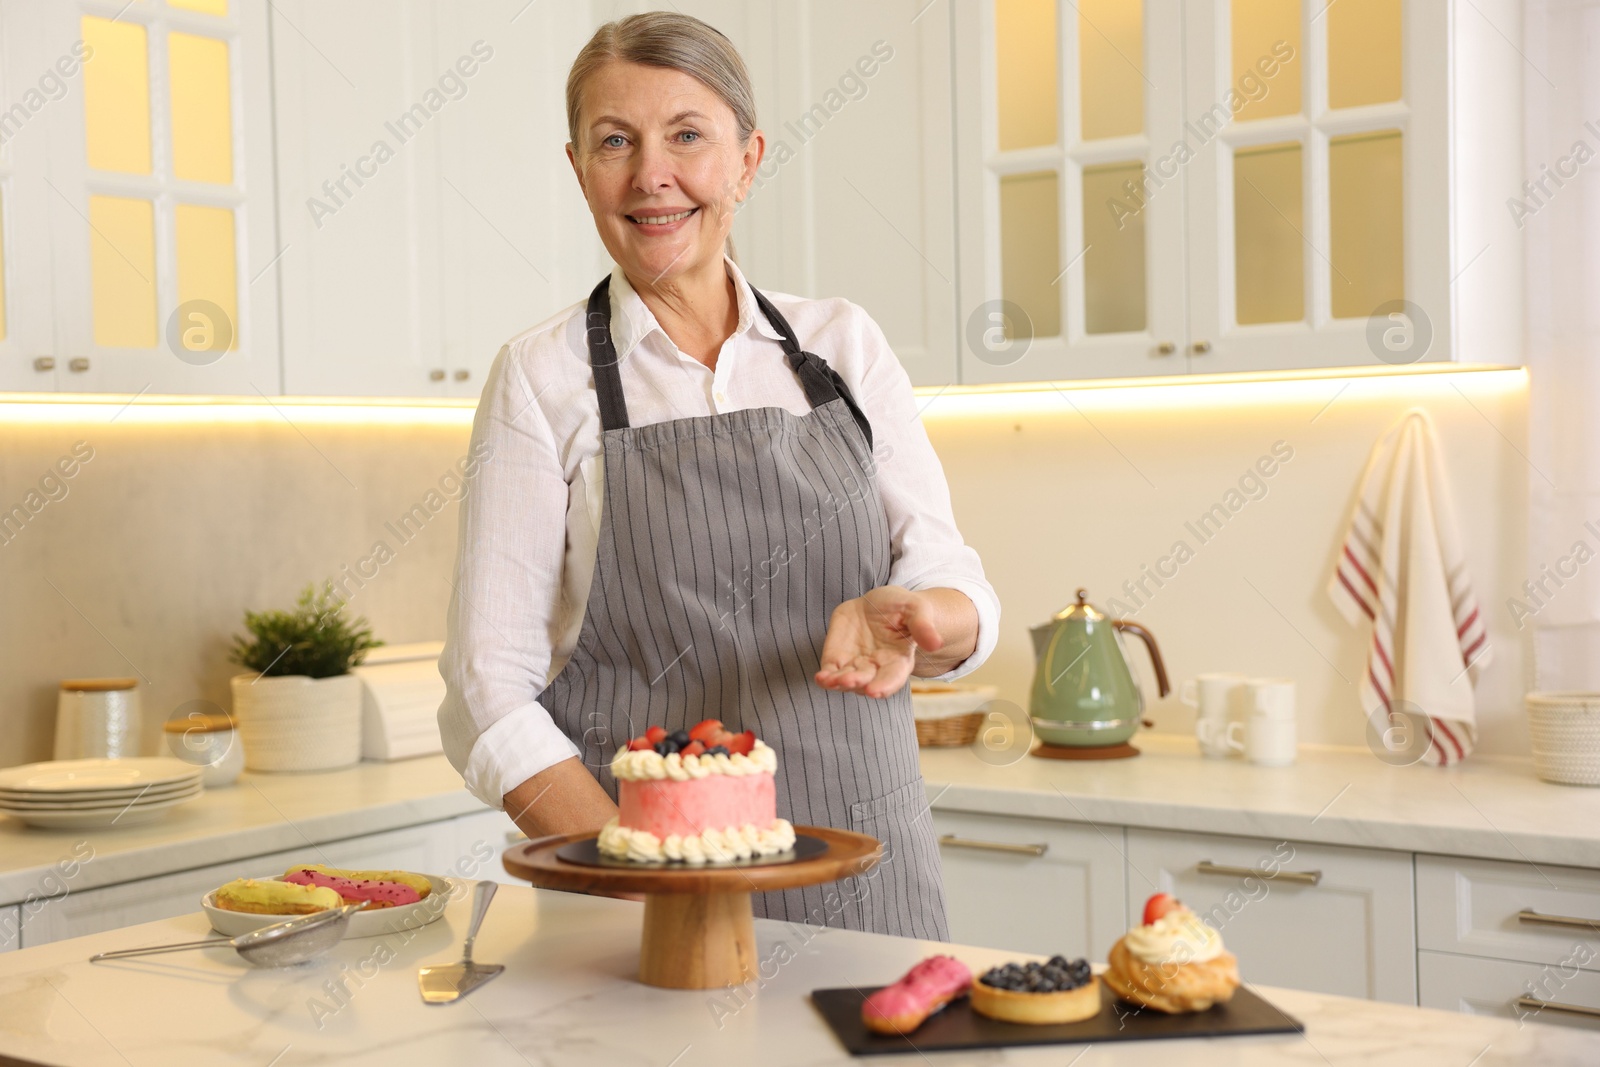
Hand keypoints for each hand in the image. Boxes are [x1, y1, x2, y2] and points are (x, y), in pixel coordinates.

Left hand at [815, 586, 944, 697]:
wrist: (877, 603)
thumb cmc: (901, 606)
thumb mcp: (915, 608)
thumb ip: (923, 625)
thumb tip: (935, 643)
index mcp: (899, 660)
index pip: (893, 678)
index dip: (885, 686)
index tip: (875, 691)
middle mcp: (877, 668)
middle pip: (867, 682)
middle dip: (858, 682)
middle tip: (850, 680)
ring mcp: (856, 665)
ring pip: (846, 680)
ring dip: (838, 683)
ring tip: (829, 680)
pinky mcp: (838, 658)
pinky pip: (831, 672)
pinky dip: (825, 678)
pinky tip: (821, 678)